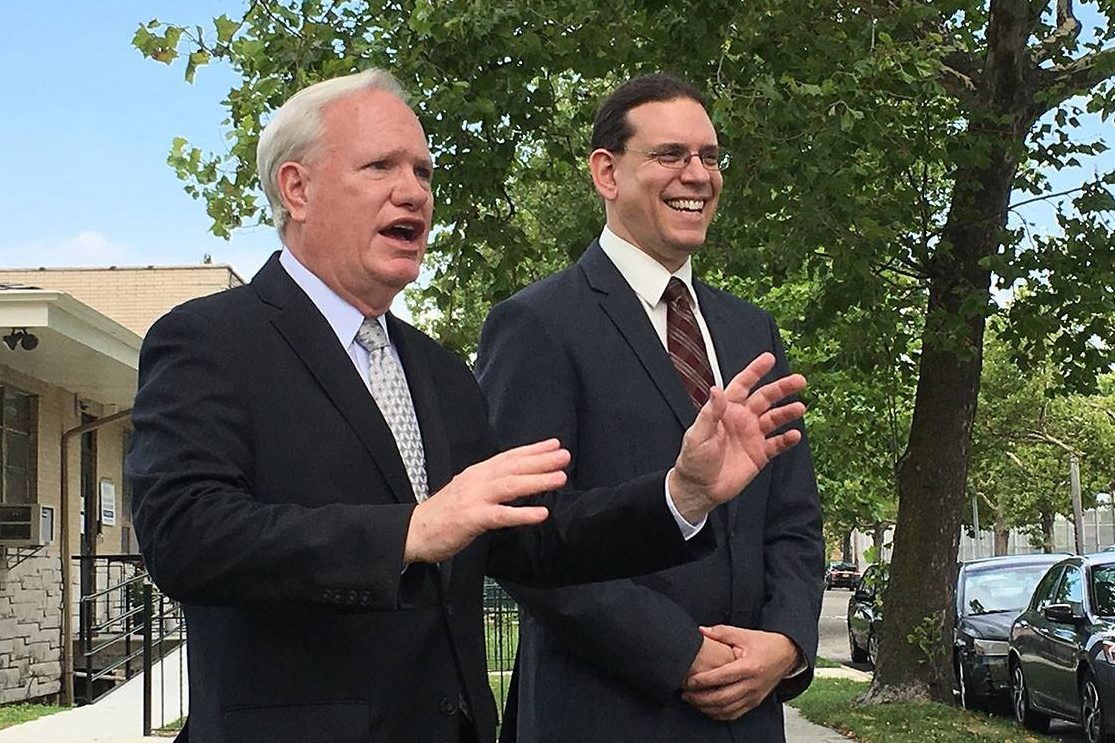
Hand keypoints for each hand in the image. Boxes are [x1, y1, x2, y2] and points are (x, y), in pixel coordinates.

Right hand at [403, 439, 568, 562]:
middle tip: (564, 455)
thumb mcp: (468, 490)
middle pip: (513, 467)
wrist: (414, 531)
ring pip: (510, 486)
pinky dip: (522, 514)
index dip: (533, 450)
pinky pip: (501, 515)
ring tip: (560, 478)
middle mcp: (477, 480)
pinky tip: (541, 514)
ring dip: (537, 481)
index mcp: (477, 473)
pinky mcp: (472, 519)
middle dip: (541, 460)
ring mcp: (474, 498)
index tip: (554, 444)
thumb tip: (516, 479)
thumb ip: (490, 483)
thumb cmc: (443, 514)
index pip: (509, 457)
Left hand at [668, 352, 805, 522]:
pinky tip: (795, 435)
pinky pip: (777, 444)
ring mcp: (753, 436)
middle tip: (799, 380)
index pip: (742, 385)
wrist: (699, 489)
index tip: (769, 358)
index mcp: (726, 410)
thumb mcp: (698, 434)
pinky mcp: (760, 454)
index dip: (755, 371)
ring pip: (775, 419)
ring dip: (787, 412)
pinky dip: (787, 439)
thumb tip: (716, 389)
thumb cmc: (694, 459)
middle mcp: (742, 419)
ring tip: (800, 407)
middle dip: (781, 388)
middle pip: (765, 398)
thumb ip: (710, 413)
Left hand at [681, 626, 801, 720]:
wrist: (787, 655)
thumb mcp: (744, 634)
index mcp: (749, 667)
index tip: (688, 681)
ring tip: (692, 701)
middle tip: (685, 694)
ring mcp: (754, 696)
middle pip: (723, 697)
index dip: (703, 681)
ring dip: (707, 708)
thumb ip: (721, 633)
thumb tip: (701, 631)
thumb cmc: (765, 644)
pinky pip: (735, 714)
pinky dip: (719, 714)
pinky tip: (707, 709)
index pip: (722, 677)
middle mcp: (752, 684)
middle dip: (701, 698)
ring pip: (727, 709)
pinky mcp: (754, 702)